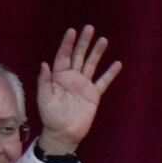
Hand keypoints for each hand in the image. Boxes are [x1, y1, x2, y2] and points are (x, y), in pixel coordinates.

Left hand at [36, 25, 122, 154]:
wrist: (63, 134)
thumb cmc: (50, 116)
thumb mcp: (44, 98)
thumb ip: (45, 81)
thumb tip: (44, 64)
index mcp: (59, 77)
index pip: (63, 56)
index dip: (67, 44)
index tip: (72, 31)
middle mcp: (72, 78)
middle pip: (78, 56)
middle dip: (83, 43)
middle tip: (89, 28)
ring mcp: (84, 85)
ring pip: (91, 65)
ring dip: (97, 52)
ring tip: (103, 40)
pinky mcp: (93, 95)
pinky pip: (103, 82)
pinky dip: (110, 73)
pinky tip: (117, 64)